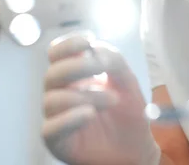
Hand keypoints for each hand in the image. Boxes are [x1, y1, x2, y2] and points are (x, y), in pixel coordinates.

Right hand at [42, 33, 160, 164]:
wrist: (137, 148)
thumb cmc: (127, 113)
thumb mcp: (127, 81)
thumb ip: (113, 60)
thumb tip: (95, 49)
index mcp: (73, 76)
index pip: (56, 54)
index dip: (67, 45)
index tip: (88, 41)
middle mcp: (60, 93)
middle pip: (52, 74)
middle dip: (77, 67)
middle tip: (101, 67)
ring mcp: (56, 118)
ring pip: (53, 100)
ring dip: (85, 95)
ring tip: (112, 100)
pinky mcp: (57, 141)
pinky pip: (51, 127)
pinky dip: (70, 118)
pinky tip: (90, 114)